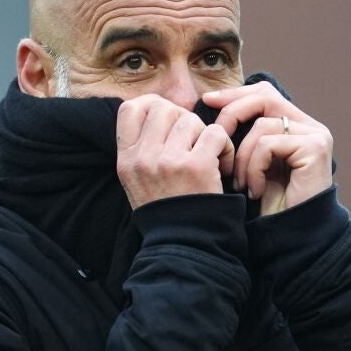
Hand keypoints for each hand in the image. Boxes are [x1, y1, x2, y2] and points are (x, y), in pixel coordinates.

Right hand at [116, 94, 235, 208]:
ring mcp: (168, 161)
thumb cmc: (166, 210)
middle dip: (183, 120)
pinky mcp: (195, 166)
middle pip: (163, 108)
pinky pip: (215, 133)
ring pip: (190, 120)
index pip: (130, 109)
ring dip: (205, 135)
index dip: (151, 105)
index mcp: (126, 160)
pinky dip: (225, 147)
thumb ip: (142, 148)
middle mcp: (143, 158)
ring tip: (208, 157)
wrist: (184, 244)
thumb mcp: (137, 180)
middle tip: (192, 142)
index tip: (167, 121)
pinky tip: (221, 165)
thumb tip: (161, 111)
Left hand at [203, 81, 332, 215]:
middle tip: (216, 134)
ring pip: (262, 125)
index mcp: (296, 126)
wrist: (291, 237)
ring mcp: (316, 135)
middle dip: (233, 113)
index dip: (236, 95)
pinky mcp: (315, 148)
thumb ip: (244, 135)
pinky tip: (255, 190)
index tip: (208, 100)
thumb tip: (212, 104)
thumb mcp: (252, 164)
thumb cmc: (269, 205)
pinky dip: (254, 168)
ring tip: (240, 184)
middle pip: (265, 98)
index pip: (265, 95)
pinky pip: (269, 144)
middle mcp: (310, 126)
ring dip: (242, 156)